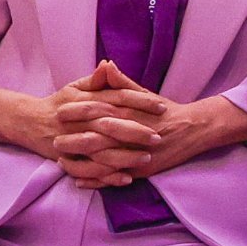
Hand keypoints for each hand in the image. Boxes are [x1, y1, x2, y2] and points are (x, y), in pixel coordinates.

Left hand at [46, 62, 211, 187]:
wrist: (192, 129)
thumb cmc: (164, 110)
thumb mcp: (143, 93)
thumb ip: (121, 82)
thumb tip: (105, 64)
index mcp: (129, 112)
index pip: (97, 110)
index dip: (76, 112)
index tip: (59, 111)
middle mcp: (131, 134)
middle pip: (95, 138)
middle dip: (72, 141)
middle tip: (53, 141)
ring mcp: (135, 154)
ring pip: (101, 163)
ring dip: (79, 164)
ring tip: (61, 162)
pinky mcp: (141, 170)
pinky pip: (113, 178)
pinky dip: (95, 181)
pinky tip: (79, 181)